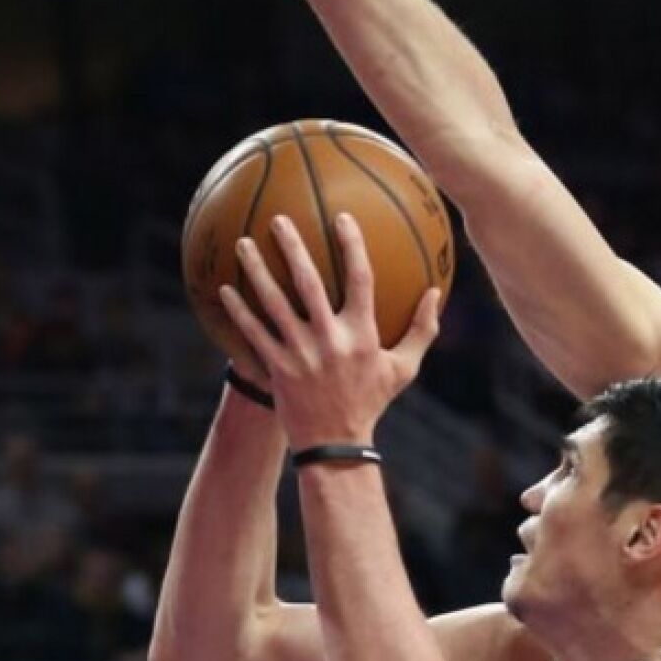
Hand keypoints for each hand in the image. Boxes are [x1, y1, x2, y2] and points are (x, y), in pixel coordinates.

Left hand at [219, 213, 439, 450]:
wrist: (335, 443)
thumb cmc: (371, 401)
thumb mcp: (403, 368)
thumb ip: (421, 330)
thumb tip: (435, 293)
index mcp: (362, 333)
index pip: (360, 278)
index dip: (351, 245)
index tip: (341, 217)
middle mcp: (330, 338)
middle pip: (308, 282)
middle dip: (292, 247)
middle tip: (278, 220)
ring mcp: (300, 353)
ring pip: (274, 303)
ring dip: (257, 271)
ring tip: (243, 244)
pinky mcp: (277, 367)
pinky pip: (254, 332)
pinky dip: (239, 310)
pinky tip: (225, 288)